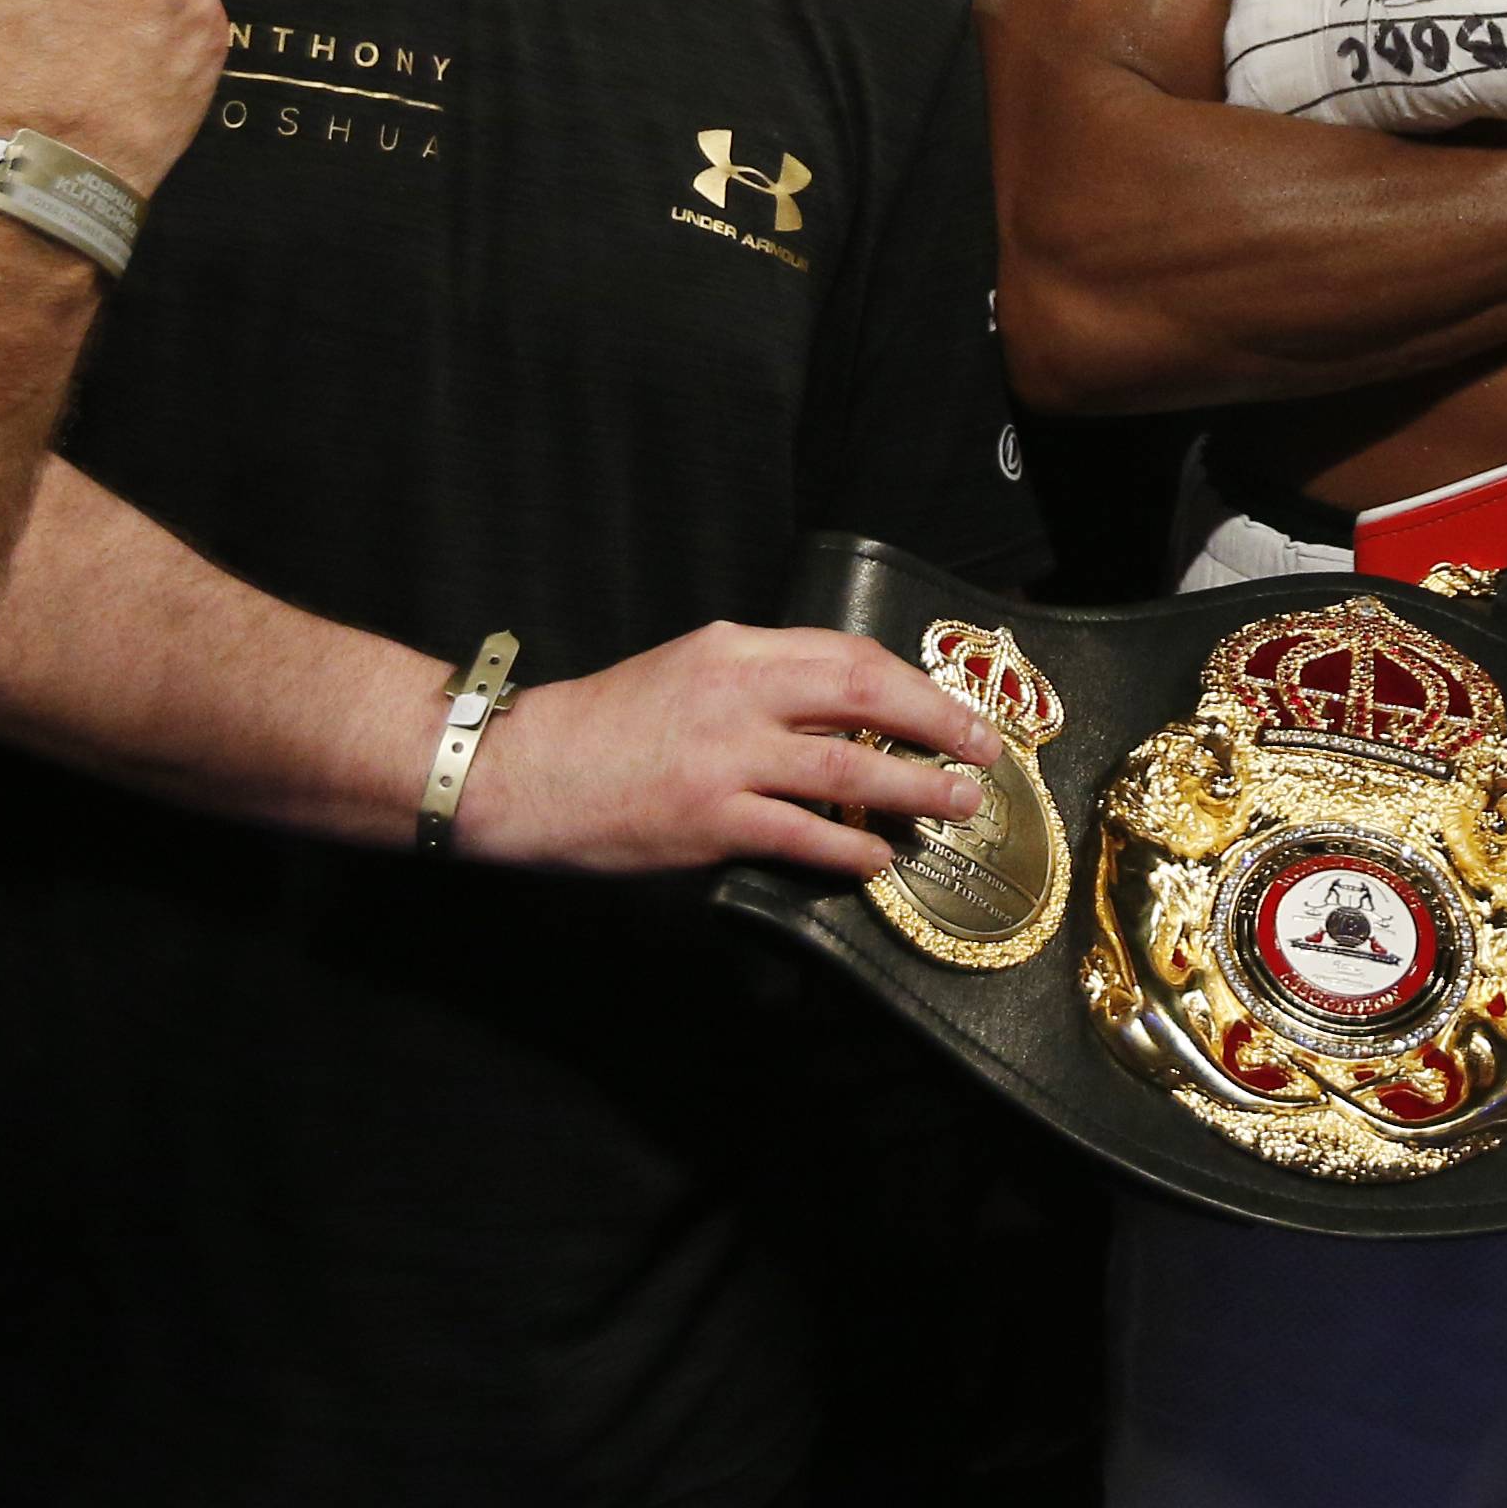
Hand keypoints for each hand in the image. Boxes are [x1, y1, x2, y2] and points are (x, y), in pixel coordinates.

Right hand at [464, 617, 1004, 877]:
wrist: (525, 770)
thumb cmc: (605, 722)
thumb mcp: (686, 671)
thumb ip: (757, 680)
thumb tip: (838, 707)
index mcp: (733, 646)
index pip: (845, 651)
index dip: (908, 680)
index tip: (945, 704)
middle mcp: (738, 692)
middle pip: (865, 693)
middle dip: (936, 720)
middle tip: (981, 747)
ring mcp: (727, 759)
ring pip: (849, 768)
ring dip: (915, 787)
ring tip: (956, 803)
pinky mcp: (710, 822)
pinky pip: (804, 836)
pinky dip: (852, 850)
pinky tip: (880, 861)